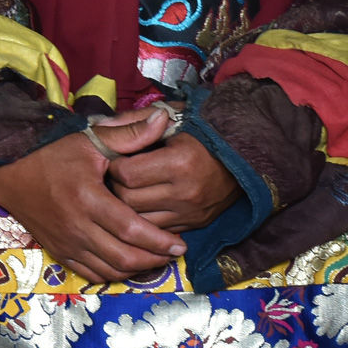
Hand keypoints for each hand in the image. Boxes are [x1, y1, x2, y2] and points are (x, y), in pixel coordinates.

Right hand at [0, 110, 186, 283]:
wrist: (8, 172)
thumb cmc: (51, 153)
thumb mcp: (90, 139)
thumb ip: (129, 133)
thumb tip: (163, 119)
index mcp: (87, 198)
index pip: (131, 229)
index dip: (159, 241)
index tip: (180, 243)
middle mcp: (76, 227)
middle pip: (123, 257)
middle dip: (154, 259)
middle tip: (174, 253)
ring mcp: (66, 243)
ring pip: (109, 270)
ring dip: (137, 269)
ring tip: (156, 258)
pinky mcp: (59, 252)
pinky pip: (91, 275)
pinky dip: (114, 274)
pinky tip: (128, 263)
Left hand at [107, 130, 239, 229]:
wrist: (245, 154)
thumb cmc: (204, 130)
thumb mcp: (173, 117)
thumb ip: (136, 120)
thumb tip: (102, 123)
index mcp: (179, 162)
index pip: (126, 174)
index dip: (113, 165)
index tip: (113, 157)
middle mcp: (185, 192)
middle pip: (128, 201)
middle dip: (114, 188)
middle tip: (114, 176)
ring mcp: (190, 213)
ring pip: (139, 222)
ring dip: (126, 208)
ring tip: (126, 191)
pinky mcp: (194, 225)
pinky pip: (157, 231)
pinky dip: (145, 221)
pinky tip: (142, 206)